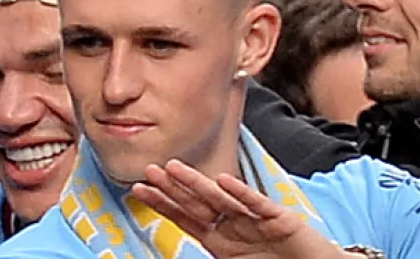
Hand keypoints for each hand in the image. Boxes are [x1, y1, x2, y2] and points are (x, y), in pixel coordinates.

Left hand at [130, 159, 343, 258]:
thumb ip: (214, 256)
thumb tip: (183, 257)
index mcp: (221, 239)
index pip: (185, 218)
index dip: (163, 203)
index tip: (139, 189)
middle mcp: (235, 225)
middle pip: (198, 203)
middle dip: (172, 187)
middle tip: (149, 170)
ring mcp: (256, 219)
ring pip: (221, 198)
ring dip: (196, 183)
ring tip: (173, 168)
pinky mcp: (280, 218)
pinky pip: (256, 204)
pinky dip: (240, 193)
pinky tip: (223, 180)